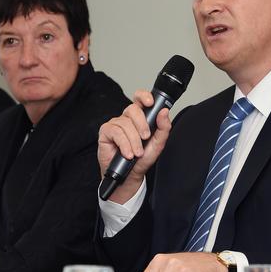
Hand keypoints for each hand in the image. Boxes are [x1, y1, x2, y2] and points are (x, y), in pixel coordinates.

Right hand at [98, 89, 171, 203]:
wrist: (129, 175)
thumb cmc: (141, 159)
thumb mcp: (157, 144)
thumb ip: (163, 128)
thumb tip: (164, 112)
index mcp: (139, 117)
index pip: (139, 99)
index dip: (144, 96)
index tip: (151, 102)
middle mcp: (126, 118)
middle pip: (132, 109)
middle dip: (141, 124)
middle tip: (145, 138)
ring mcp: (115, 124)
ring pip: (125, 124)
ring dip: (133, 141)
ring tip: (136, 153)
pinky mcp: (106, 132)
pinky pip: (116, 133)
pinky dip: (124, 144)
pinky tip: (127, 153)